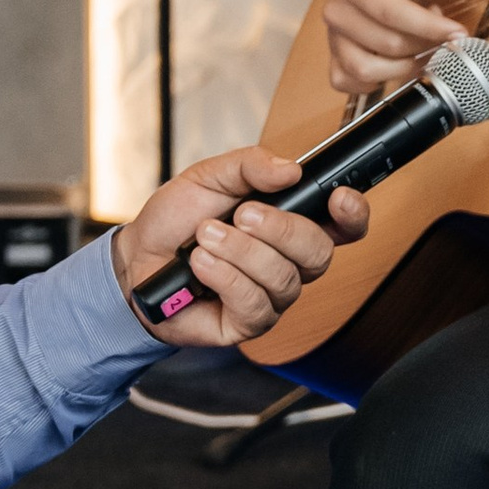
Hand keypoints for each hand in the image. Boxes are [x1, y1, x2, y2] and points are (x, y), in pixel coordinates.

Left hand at [111, 146, 369, 349]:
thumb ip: (250, 165)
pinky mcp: (248, 323)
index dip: (352, 213)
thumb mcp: (209, 176)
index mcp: (292, 223)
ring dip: (240, 252)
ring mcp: (273, 295)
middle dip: (281, 229)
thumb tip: (290, 169)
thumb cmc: (177, 220)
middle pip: (319, 252)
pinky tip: (201, 264)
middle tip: (242, 214)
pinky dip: (225, 277)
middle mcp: (291, 262)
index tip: (338, 197)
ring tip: (205, 236)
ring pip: (284, 278)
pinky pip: (255, 304)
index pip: (344, 225)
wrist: (136, 259)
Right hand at [321, 0, 488, 96]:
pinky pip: (347, 81)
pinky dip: (373, 82)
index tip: (459, 33)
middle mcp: (336, 10)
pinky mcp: (334, 52)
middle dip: (424, 43)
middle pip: (386, 44)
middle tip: (442, 30)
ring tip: (422, 48)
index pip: (392, 13)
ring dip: (403, 67)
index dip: (429, 28)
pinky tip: (396, 65)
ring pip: (366, 70)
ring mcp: (332, 35)